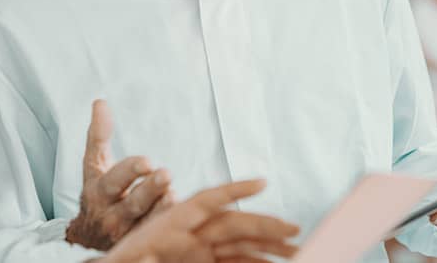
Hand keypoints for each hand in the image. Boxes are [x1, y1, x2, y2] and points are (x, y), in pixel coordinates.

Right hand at [67, 100, 174, 249]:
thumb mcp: (94, 165)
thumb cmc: (98, 193)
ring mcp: (129, 235)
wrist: (89, 237)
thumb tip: (100, 102)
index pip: (114, 181)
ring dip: (164, 209)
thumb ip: (99, 136)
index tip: (146, 161)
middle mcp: (112, 216)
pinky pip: (162, 239)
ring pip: (149, 224)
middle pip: (134, 204)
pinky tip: (189, 214)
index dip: (130, 171)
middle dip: (150, 190)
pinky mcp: (144, 246)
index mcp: (99, 192)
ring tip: (175, 195)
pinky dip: (174, 227)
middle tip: (166, 175)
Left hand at [101, 179, 299, 262]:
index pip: (206, 201)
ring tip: (297, 251)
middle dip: (265, 225)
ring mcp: (200, 251)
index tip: (261, 182)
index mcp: (170, 225)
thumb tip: (145, 259)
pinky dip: (258, 262)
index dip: (234, 189)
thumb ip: (138, 260)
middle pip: (234, 224)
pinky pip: (236, 262)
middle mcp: (190, 235)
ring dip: (269, 247)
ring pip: (242, 245)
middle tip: (294, 229)